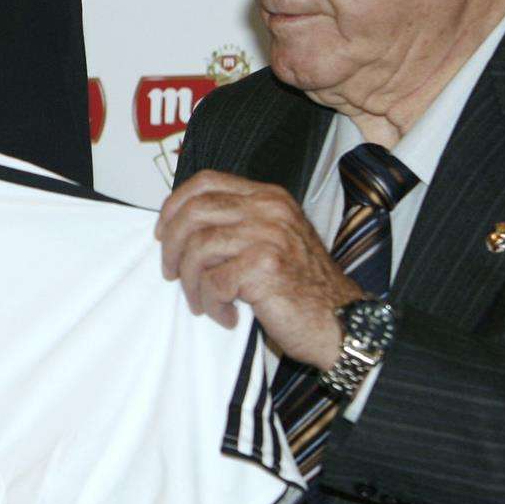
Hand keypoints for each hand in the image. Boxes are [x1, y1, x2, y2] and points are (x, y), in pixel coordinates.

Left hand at [155, 169, 364, 367]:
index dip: (174, 205)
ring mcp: (268, 235)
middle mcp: (269, 209)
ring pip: (198, 248)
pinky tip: (226, 316)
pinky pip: (213, 281)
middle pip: (194, 212)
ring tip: (201, 303)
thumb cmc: (300, 286)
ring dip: (191, 282)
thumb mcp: (271, 239)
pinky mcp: (265, 266)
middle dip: (172, 246)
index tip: (162, 232)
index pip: (206, 181)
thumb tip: (176, 225)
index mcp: (267, 196)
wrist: (341, 322)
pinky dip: (211, 303)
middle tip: (171, 273)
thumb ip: (235, 223)